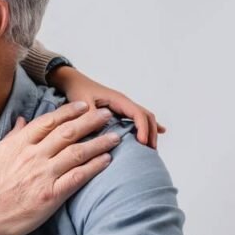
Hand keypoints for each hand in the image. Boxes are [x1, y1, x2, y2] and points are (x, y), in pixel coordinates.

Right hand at [0, 102, 119, 234]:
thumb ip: (10, 137)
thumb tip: (22, 121)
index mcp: (18, 145)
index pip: (48, 122)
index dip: (68, 112)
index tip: (83, 105)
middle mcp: (33, 156)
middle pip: (68, 133)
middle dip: (90, 121)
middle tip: (106, 115)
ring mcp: (43, 175)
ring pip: (78, 152)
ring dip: (99, 142)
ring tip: (115, 137)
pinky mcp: (51, 195)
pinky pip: (78, 177)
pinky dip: (94, 167)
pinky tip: (106, 160)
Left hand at [48, 66, 165, 148]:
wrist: (74, 82)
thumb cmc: (78, 90)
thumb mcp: (82, 103)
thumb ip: (91, 116)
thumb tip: (102, 130)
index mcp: (118, 100)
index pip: (137, 114)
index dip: (142, 128)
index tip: (142, 143)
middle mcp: (124, 102)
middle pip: (146, 117)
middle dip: (151, 133)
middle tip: (150, 152)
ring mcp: (124, 106)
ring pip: (145, 118)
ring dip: (151, 132)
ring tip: (151, 149)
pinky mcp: (120, 111)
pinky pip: (139, 118)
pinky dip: (148, 126)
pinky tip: (160, 132)